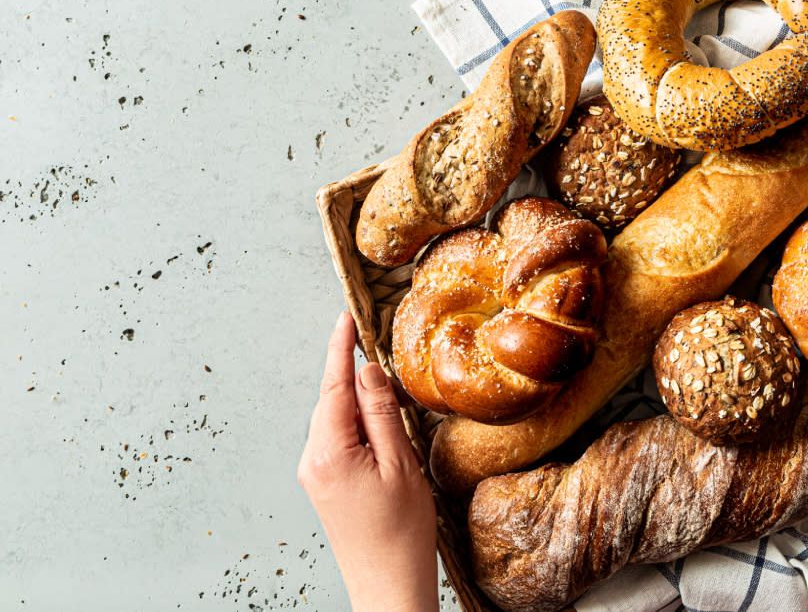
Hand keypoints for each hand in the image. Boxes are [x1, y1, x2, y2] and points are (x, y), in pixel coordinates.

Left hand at [298, 312, 437, 611]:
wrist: (386, 584)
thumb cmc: (401, 532)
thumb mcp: (400, 464)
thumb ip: (380, 413)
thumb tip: (367, 371)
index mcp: (329, 452)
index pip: (334, 386)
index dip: (340, 349)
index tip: (345, 317)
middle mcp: (312, 460)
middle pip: (333, 401)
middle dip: (355, 378)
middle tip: (381, 355)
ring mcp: (314, 474)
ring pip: (336, 420)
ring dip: (360, 405)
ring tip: (392, 409)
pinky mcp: (323, 484)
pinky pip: (337, 439)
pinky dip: (357, 426)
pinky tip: (381, 433)